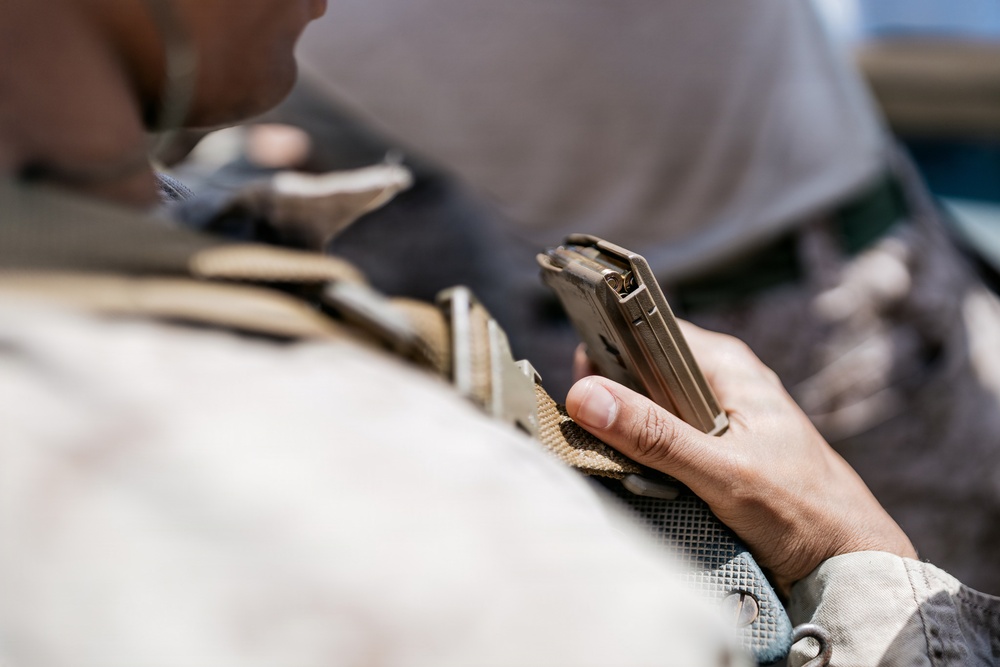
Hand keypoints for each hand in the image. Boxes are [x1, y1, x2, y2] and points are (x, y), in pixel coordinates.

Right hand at [565, 322, 915, 591]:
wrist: (849, 557)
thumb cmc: (803, 510)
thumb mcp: (721, 472)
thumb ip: (654, 435)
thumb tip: (587, 397)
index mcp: (726, 363)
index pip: (645, 330)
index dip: (606, 350)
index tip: (576, 385)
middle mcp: (718, 380)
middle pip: (640, 371)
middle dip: (611, 401)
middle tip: (593, 436)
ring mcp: (715, 414)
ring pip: (647, 408)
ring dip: (627, 435)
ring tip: (621, 464)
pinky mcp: (713, 447)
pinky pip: (661, 439)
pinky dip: (644, 457)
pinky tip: (642, 481)